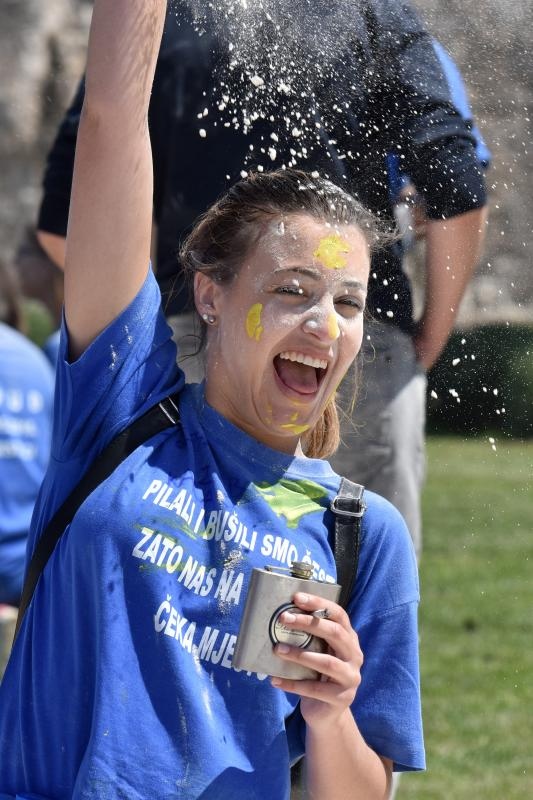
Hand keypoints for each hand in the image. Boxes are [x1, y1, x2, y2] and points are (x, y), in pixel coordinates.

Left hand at [270, 592, 362, 727]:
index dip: (319, 604)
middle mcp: (354, 656)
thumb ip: (309, 638)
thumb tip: (280, 617)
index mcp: (350, 639)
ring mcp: (350, 678)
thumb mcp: (318, 652)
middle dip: (308, 624)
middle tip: (283, 619)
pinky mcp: (341, 699)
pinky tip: (275, 680)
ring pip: (327, 663)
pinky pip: (314, 689)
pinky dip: (292, 684)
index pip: (338, 615)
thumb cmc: (318, 675)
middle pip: (335, 633)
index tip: (296, 597)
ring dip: (299, 655)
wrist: (327, 714)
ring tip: (277, 649)